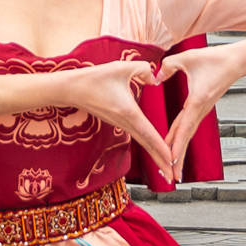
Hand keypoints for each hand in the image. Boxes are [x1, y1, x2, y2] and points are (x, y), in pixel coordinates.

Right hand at [49, 59, 173, 179]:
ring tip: (168, 168)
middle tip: (174, 178)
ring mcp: (121, 124)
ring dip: (156, 155)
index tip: (173, 162)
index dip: (162, 149)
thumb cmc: (95, 78)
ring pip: (143, 142)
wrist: (72, 90)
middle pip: (147, 145)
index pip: (150, 135)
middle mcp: (126, 122)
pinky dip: (148, 145)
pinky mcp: (118, 122)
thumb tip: (155, 79)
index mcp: (129, 113)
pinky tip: (154, 148)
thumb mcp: (121, 68)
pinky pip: (138, 136)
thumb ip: (143, 70)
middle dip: (161, 162)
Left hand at [156, 42, 245, 179]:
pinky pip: (189, 125)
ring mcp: (202, 110)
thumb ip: (168, 66)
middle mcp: (200, 110)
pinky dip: (182, 137)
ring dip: (180, 150)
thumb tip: (155, 77)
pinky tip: (175, 143)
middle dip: (179, 158)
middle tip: (173, 176)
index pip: (184, 127)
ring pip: (187, 133)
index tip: (172, 161)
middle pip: (186, 137)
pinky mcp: (202, 106)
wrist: (237, 61)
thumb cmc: (214, 58)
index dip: (177, 145)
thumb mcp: (187, 57)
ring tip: (172, 167)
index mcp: (196, 101)